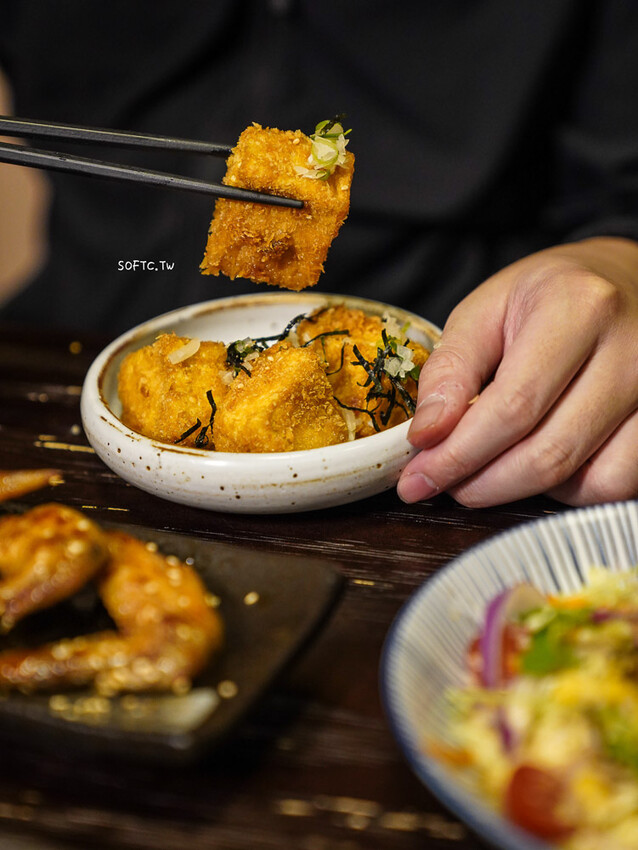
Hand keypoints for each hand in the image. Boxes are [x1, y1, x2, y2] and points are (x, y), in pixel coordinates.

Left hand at [397, 237, 637, 506]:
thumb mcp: (484, 311)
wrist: (623, 277)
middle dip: (484, 484)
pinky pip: (619, 484)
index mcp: (578, 309)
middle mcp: (631, 353)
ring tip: (492, 466)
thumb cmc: (547, 295)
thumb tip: (427, 438)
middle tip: (444, 484)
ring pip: (591, 480)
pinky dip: (572, 489)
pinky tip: (543, 461)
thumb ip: (450, 372)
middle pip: (550, 453)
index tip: (418, 478)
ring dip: (527, 490)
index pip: (513, 407)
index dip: (459, 455)